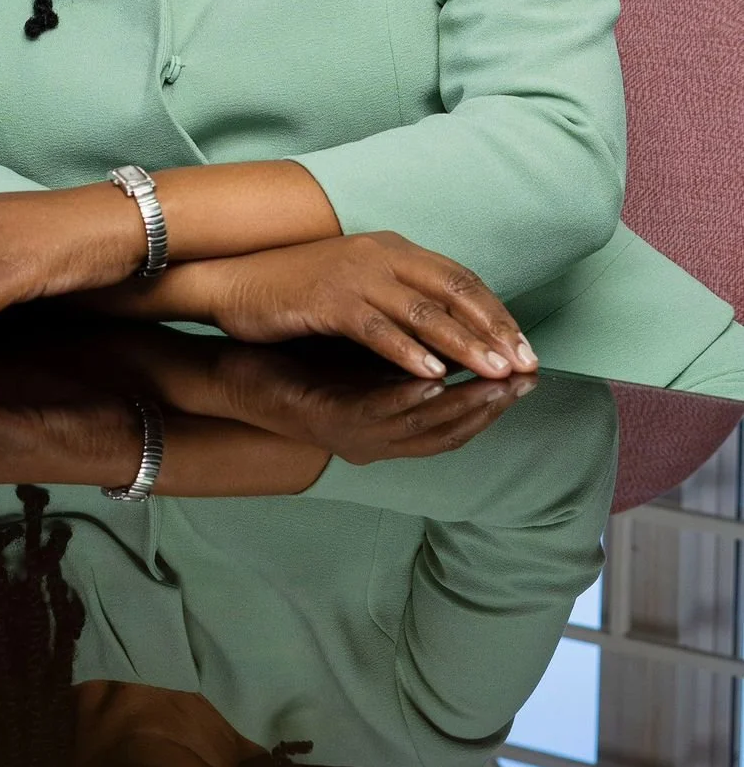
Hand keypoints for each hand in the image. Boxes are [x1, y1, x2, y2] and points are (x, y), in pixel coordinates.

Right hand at [209, 232, 537, 380]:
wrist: (239, 279)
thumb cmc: (302, 287)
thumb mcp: (363, 282)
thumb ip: (404, 294)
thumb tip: (455, 328)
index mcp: (395, 249)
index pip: (461, 279)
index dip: (497, 313)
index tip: (526, 347)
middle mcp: (382, 255)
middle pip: (452, 292)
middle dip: (493, 330)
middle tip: (524, 365)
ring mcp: (355, 275)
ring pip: (423, 311)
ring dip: (464, 344)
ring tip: (495, 373)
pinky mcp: (328, 299)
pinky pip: (377, 328)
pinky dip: (407, 351)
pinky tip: (432, 374)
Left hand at [210, 341, 536, 462]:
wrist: (238, 376)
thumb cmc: (300, 365)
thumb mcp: (358, 360)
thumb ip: (400, 352)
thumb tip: (448, 328)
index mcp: (391, 421)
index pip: (456, 416)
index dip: (495, 395)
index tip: (529, 370)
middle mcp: (380, 438)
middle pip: (450, 429)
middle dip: (493, 402)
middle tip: (528, 376)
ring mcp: (355, 435)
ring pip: (421, 428)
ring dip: (463, 406)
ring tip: (498, 382)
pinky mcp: (329, 422)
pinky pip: (375, 415)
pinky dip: (408, 400)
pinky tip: (434, 382)